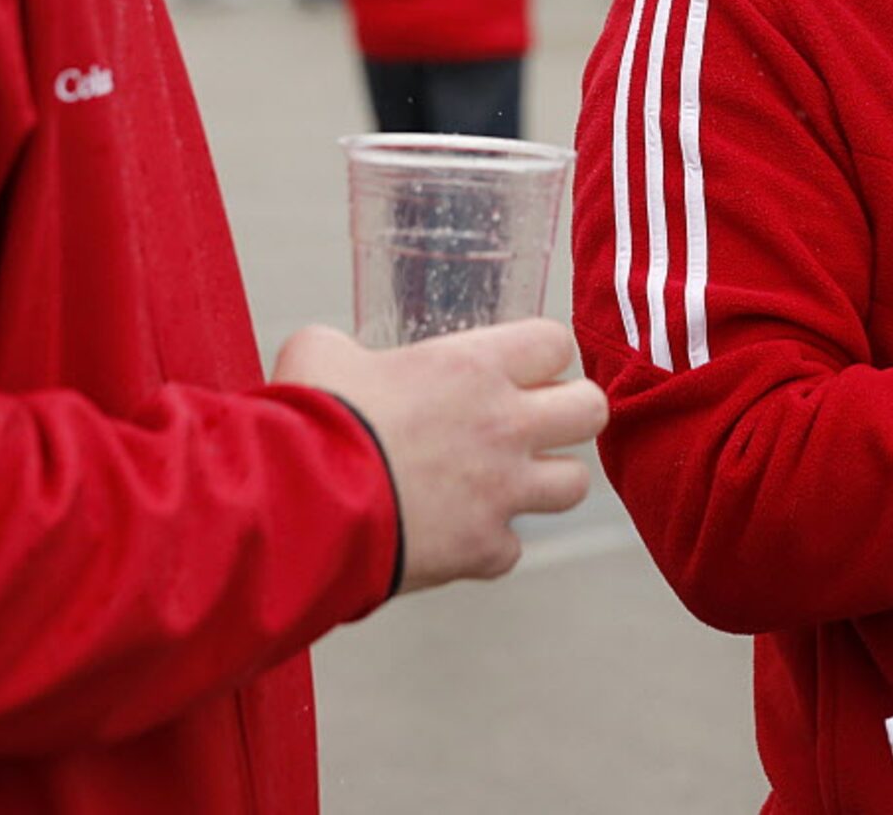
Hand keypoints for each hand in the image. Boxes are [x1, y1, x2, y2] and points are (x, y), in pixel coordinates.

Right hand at [272, 317, 608, 592]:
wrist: (301, 507)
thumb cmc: (311, 423)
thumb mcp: (320, 354)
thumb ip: (344, 347)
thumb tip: (336, 353)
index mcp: (475, 367)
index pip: (556, 342)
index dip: (543, 356)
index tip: (522, 369)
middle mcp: (505, 425)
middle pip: (591, 410)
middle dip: (571, 414)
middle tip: (536, 423)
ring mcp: (500, 491)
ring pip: (574, 484)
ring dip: (546, 483)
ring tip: (508, 483)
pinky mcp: (480, 550)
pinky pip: (511, 550)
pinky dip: (488, 548)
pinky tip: (456, 537)